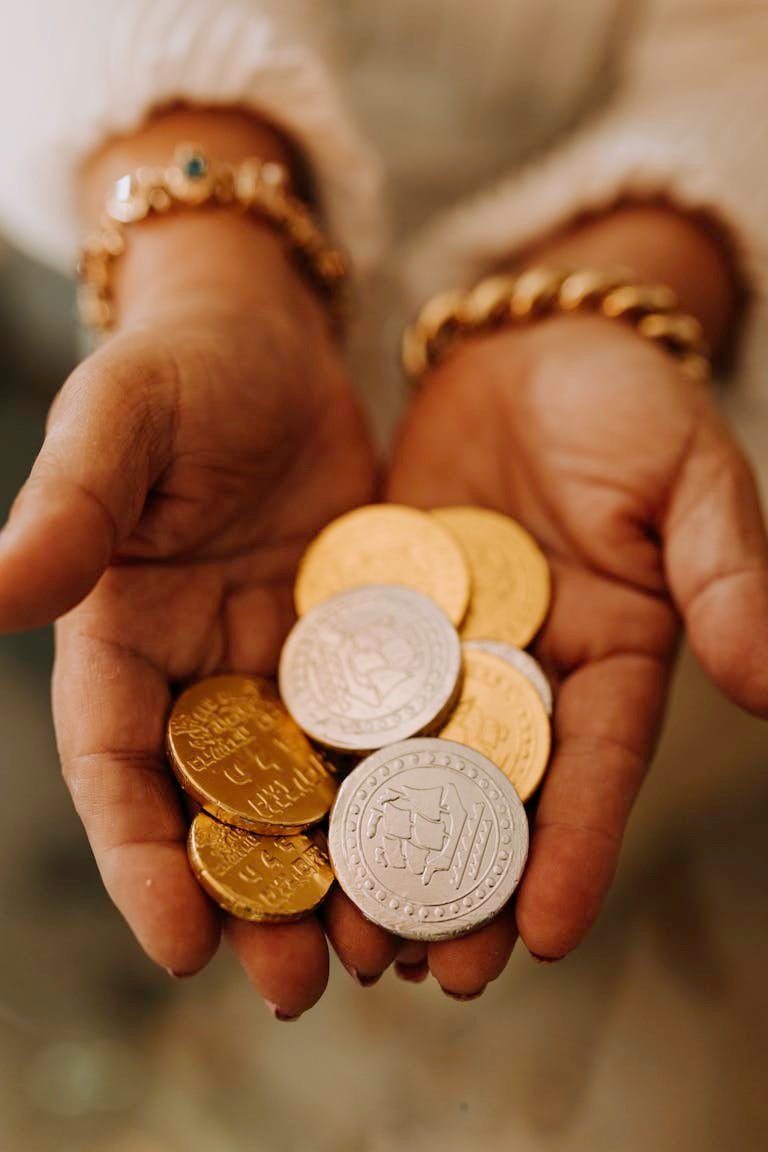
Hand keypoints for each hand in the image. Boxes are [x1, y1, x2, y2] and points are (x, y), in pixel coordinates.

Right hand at [0, 207, 374, 1018]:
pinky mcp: (359, 641)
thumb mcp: (119, 425)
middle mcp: (200, 666)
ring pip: (309, 784)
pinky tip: (445, 845)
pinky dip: (403, 789)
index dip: (141, 858)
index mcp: (121, 637)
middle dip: (253, 898)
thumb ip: (68, 511)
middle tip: (299, 989)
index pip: (117, 764)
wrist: (270, 336)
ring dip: (338, 872)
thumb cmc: (179, 367)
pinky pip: (381, 725)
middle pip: (220, 802)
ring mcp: (284, 659)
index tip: (181, 945)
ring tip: (382, 955)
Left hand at [373, 313, 767, 993]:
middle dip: (467, 884)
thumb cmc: (625, 401)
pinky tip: (292, 821)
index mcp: (611, 657)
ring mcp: (441, 652)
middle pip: (495, 795)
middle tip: (430, 973)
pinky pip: (345, 696)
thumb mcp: (691, 476)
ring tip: (349, 936)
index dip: (574, 850)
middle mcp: (522, 674)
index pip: (595, 769)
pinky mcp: (373, 619)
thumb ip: (730, 573)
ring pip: (410, 768)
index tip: (544, 935)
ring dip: (383, 850)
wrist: (524, 346)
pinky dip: (325, 759)